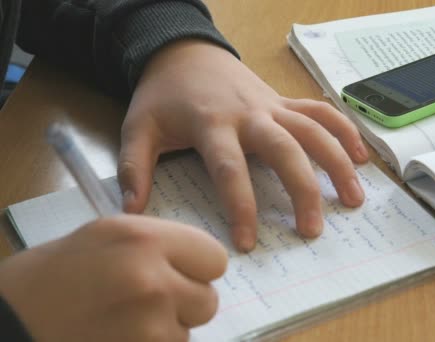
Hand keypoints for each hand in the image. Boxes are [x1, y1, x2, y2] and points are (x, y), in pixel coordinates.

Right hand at [0, 215, 226, 341]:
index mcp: (143, 239)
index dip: (199, 269)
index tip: (181, 273)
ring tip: (124, 321)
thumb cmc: (50, 276)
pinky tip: (119, 336)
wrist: (10, 321)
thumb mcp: (105, 237)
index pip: (214, 259)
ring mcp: (148, 325)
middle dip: (185, 304)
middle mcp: (152, 280)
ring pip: (188, 332)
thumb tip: (196, 263)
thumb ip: (157, 246)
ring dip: (165, 330)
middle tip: (149, 302)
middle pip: (208, 300)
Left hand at [118, 40, 368, 251]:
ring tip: (354, 199)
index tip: (249, 242)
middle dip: (303, 190)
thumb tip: (134, 212)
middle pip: (285, 150)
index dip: (241, 206)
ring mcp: (272, 105)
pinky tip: (361, 157)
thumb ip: (134, 167)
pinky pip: (321, 112)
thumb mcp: (138, 127)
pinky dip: (344, 130)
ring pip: (313, 130)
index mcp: (212, 125)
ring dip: (337, 162)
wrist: (184, 52)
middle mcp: (250, 114)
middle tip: (312, 229)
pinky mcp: (284, 100)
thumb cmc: (163, 95)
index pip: (229, 169)